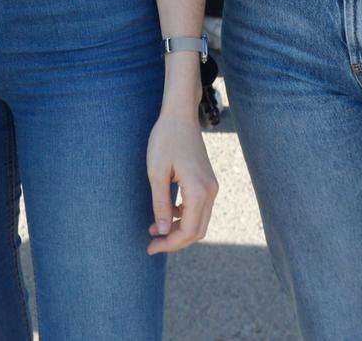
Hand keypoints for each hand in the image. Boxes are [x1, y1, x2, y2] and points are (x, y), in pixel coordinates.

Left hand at [145, 111, 216, 253]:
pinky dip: (184, 217)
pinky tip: (165, 213)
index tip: (150, 248)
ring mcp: (211, 186)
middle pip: (197, 231)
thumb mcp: (156, 173)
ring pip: (199, 221)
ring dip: (179, 229)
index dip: (170, 244)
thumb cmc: (165, 139)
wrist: (180, 114)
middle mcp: (210, 191)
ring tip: (155, 230)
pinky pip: (199, 208)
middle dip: (175, 241)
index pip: (188, 231)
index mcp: (198, 191)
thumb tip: (162, 231)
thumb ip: (160, 204)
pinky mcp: (208, 181)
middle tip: (152, 245)